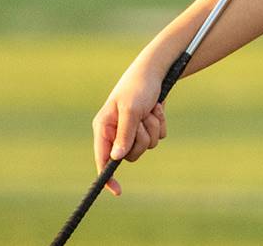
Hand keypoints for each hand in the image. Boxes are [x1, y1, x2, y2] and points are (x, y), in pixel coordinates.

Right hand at [92, 66, 166, 195]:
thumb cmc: (138, 86)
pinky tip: (157, 108)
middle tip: (143, 119)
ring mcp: (132, 130)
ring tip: (150, 109)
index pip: (102, 158)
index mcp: (104, 127)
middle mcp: (116, 131)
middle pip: (130, 154)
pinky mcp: (147, 126)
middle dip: (141, 139)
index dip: (107, 176)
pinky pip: (159, 136)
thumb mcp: (131, 108)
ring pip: (147, 145)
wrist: (156, 72)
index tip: (117, 190)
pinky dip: (161, 123)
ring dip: (153, 127)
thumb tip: (116, 158)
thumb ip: (125, 132)